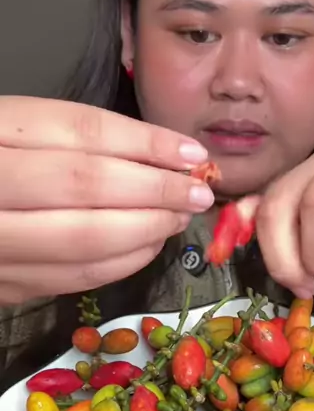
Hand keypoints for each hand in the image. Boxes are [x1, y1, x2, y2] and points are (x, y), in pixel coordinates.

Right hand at [0, 96, 213, 303]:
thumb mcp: (16, 128)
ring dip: (147, 231)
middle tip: (197, 193)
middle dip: (155, 192)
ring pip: (83, 241)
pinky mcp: (1, 283)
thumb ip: (77, 137)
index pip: (81, 132)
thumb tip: (164, 155)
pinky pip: (72, 278)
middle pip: (86, 186)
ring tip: (179, 216)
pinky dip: (123, 263)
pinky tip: (148, 245)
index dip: (145, 144)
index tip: (191, 154)